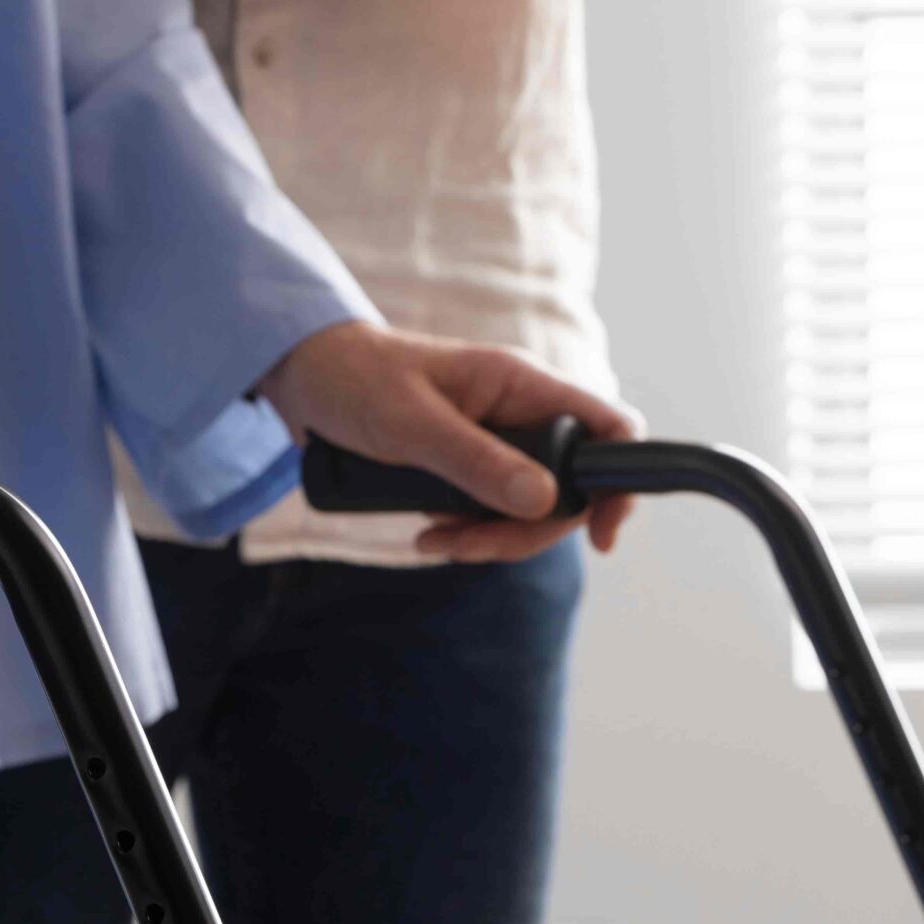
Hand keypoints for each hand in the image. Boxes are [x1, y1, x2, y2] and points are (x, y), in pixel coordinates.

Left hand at [256, 322, 641, 562]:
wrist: (303, 378)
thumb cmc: (356, 379)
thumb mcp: (411, 424)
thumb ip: (476, 461)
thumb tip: (544, 502)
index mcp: (521, 384)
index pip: (608, 426)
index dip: (620, 481)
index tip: (600, 536)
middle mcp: (520, 413)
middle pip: (569, 489)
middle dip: (528, 530)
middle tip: (468, 545)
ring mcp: (496, 442)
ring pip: (529, 509)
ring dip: (490, 538)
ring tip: (433, 542)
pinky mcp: (469, 467)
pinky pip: (492, 513)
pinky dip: (468, 533)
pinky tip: (428, 535)